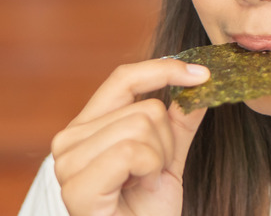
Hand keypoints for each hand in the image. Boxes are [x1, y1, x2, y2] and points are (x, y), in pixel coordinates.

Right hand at [51, 58, 208, 215]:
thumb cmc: (147, 212)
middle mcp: (69, 139)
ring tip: (143, 185)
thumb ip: (179, 122)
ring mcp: (67, 163)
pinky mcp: (76, 186)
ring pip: (141, 126)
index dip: (164, 69)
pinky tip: (138, 192)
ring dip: (159, 160)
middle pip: (145, 108)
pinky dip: (149, 171)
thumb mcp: (169, 159)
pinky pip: (132, 151)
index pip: (123, 78)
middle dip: (167, 142)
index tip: (204, 74)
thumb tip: (201, 83)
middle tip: (153, 174)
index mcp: (87, 127)